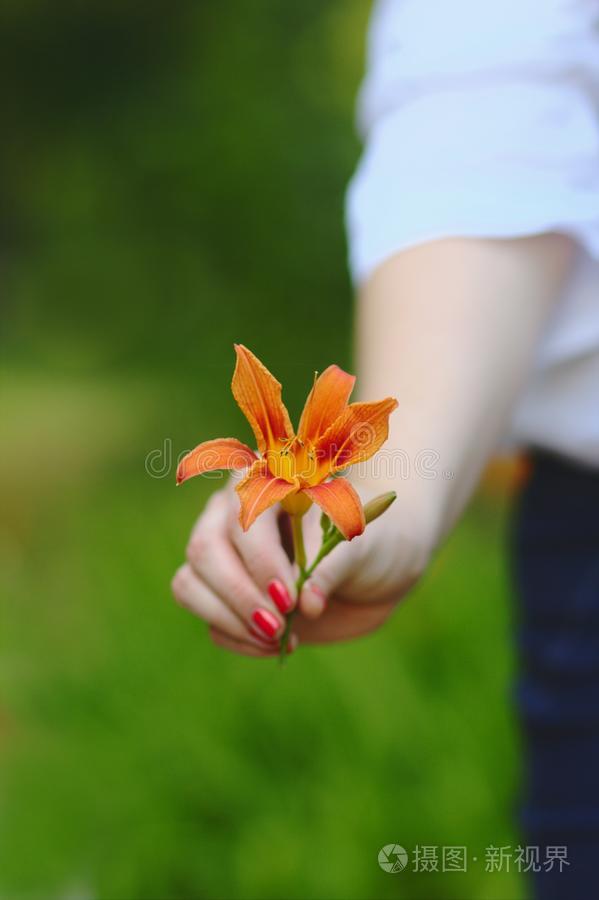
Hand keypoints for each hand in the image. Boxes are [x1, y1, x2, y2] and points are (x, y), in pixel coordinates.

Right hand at [171, 480, 431, 657]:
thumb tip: (307, 602)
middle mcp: (231, 514)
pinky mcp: (225, 596)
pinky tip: (275, 644)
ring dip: (229, 620)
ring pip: (190, 584)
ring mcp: (222, 556)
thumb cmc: (372, 540)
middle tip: (280, 627)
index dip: (259, 562)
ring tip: (278, 639)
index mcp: (265, 484)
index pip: (241, 519)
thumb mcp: (363, 546)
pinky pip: (209, 621)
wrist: (378, 567)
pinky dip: (236, 639)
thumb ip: (332, 565)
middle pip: (204, 550)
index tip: (290, 599)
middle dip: (239, 596)